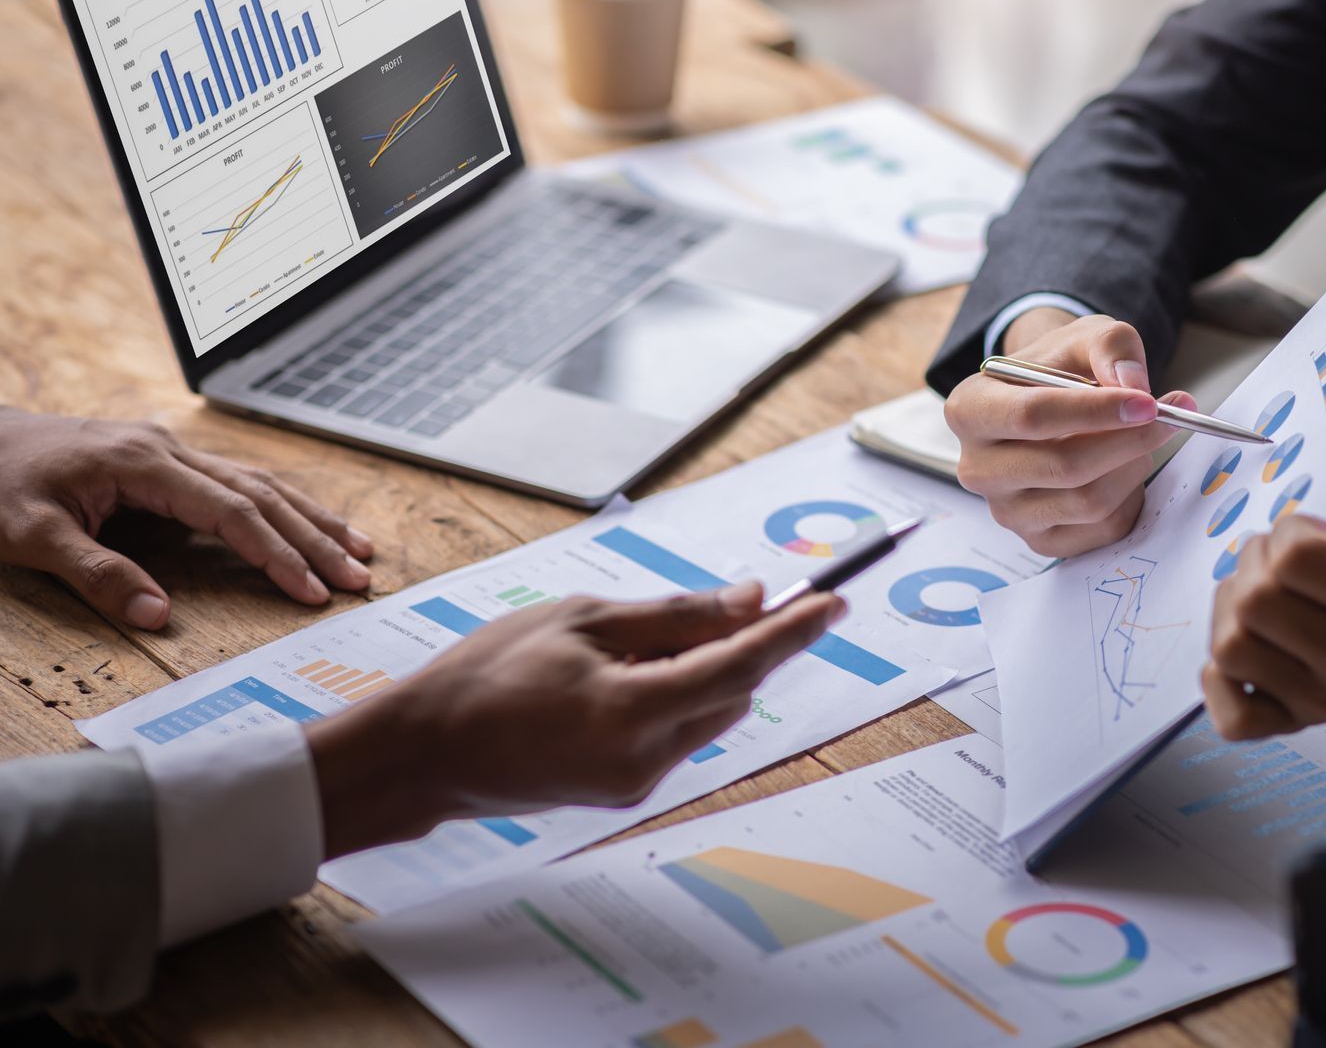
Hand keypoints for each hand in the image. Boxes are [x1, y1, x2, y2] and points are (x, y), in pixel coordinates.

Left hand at [0, 408, 372, 629]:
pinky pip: (239, 482)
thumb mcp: (30, 535)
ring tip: (360, 548)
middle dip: (316, 538)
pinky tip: (308, 523)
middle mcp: (168, 448)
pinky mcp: (167, 459)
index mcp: (142, 462)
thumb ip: (96, 573)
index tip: (312, 591)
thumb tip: (157, 615)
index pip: (231, 512)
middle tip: (360, 576)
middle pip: (262, 494)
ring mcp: (171, 449)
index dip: (277, 554)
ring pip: (261, 483)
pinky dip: (282, 506)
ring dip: (312, 519)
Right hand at [307, 584, 842, 857]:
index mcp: (630, 711)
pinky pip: (674, 734)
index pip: (740, 667)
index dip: (792, 632)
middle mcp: (643, 759)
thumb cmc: (488, 672)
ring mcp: (635, 783)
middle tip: (708, 605)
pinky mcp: (623, 793)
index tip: (833, 601)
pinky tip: (612, 678)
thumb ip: (677, 615)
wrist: (423, 752)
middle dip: (734, 646)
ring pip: (707, 712)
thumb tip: (752, 600)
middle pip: (731, 691)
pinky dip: (668, 698)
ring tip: (625, 645)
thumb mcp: (583, 619)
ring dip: (697, 672)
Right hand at [946, 310, 1195, 556]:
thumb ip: (1111, 346)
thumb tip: (1133, 385)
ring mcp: (1006, 511)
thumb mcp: (1084, 336)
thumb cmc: (1061, 369)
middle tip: (1167, 417)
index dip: (1095, 411)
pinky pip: (1102, 529)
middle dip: (1127, 441)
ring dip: (1131, 466)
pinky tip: (1124, 469)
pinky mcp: (1040, 541)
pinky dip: (1129, 497)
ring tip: (1137, 438)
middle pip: (1063, 466)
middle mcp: (977, 468)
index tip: (1147, 403)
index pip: (1032, 415)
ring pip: (1088, 501)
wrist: (1050, 404)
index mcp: (970, 410)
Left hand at [1202, 497, 1325, 738]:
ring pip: (1230, 648)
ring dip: (1229, 611)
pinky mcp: (1291, 724)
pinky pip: (1232, 719)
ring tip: (1260, 599)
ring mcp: (1325, 703)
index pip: (1296, 557)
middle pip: (1254, 601)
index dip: (1289, 533)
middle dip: (1254, 566)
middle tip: (1277, 565)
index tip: (1310, 537)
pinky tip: (1247, 645)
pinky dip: (1219, 680)